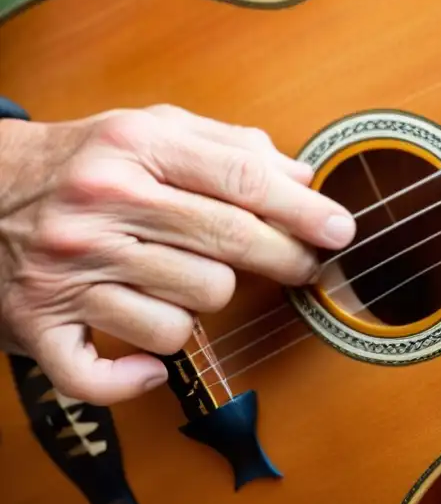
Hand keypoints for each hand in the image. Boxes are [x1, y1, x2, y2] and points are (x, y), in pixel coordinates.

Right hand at [0, 105, 354, 405]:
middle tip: (303, 263)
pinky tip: (151, 360)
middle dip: (283, 257)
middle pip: (227, 243)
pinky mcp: (36, 324)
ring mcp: (67, 268)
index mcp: (135, 146)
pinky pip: (108, 372)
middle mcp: (100, 204)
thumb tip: (301, 178)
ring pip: (189, 309)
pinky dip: (139, 374)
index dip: (303, 210)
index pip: (242, 180)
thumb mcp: (154, 129)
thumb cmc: (85, 161)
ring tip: (182, 278)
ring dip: (201, 300)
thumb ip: (229, 146)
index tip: (341, 229)